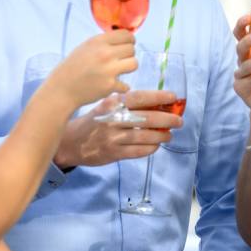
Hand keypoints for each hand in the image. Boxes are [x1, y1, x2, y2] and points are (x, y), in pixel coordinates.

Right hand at [46, 30, 138, 106]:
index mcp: (98, 41)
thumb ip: (104, 43)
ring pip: (134, 64)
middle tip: (119, 61)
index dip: (129, 41)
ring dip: (128, 68)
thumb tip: (126, 39)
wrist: (62, 88)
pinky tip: (111, 85)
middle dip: (127, 55)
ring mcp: (108, 70)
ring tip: (119, 71)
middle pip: (132, 49)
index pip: (127, 35)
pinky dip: (120, 87)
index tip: (126, 46)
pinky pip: (126, 85)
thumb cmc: (73, 67)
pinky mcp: (110, 86)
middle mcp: (105, 53)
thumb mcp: (86, 47)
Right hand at [53, 90, 183, 168]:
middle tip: (179, 121)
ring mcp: (113, 138)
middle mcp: (113, 119)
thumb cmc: (95, 120)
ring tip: (169, 135)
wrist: (71, 142)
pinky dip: (151, 148)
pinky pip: (139, 151)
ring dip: (161, 136)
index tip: (173, 97)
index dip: (159, 97)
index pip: (140, 98)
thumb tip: (158, 104)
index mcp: (113, 104)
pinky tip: (156, 145)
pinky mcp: (114, 153)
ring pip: (145, 137)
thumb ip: (128, 105)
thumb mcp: (107, 106)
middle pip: (147, 119)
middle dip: (167, 120)